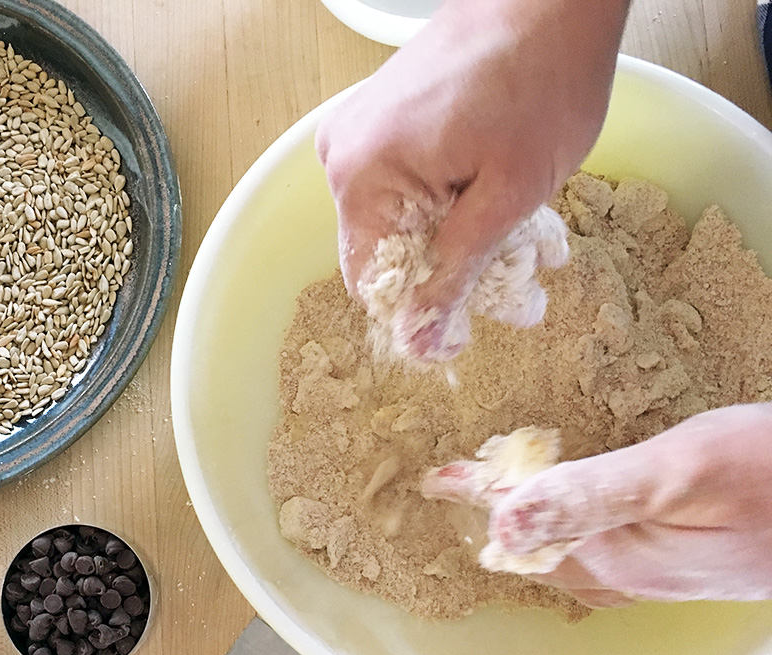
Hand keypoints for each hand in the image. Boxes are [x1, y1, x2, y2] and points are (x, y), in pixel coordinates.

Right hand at [315, 0, 628, 359]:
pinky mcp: (381, 117)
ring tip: (521, 231)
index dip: (419, 314)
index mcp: (363, 177)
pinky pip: (403, 185)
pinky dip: (448, 201)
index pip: (371, 284)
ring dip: (456, 237)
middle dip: (448, 273)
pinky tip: (498, 194)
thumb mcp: (509, 195)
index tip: (470, 329)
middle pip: (384, 253)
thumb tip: (419, 342)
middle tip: (517, 276)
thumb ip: (456, 272)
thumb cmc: (541, 81)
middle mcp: (344, 156)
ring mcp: (359, 131)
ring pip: (399, 221)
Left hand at [440, 406, 771, 606]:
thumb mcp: (680, 472)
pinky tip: (580, 515)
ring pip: (570, 558)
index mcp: (616, 558)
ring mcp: (661, 577)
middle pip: (536, 553)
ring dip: (531, 527)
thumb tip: (502, 519)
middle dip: (494, 520)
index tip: (432, 479)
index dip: (473, 497)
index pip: (518, 528)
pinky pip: (605, 554)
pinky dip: (574, 528)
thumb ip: (592, 494)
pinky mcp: (688, 564)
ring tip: (504, 496)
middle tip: (459, 482)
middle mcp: (630, 578)